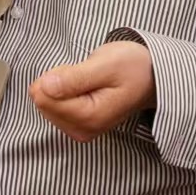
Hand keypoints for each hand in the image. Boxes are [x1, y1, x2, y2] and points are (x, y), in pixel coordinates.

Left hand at [29, 41, 155, 141]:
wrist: (152, 76)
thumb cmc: (132, 67)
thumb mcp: (105, 65)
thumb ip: (74, 78)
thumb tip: (45, 86)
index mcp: (90, 117)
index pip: (44, 98)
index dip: (55, 76)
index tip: (78, 71)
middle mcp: (84, 129)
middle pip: (43, 102)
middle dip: (57, 81)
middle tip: (84, 74)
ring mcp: (81, 129)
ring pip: (46, 103)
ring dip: (61, 85)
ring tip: (86, 79)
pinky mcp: (80, 125)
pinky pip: (54, 106)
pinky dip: (63, 91)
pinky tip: (83, 86)